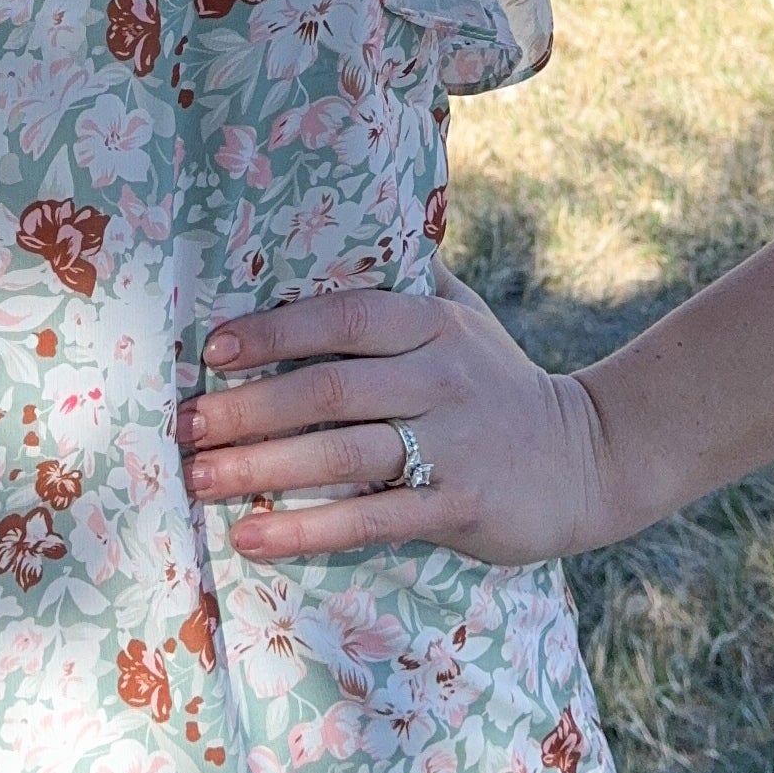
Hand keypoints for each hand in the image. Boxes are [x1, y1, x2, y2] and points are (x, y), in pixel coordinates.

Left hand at [175, 273, 616, 565]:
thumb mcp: (463, 318)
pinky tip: (252, 538)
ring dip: (261, 468)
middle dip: (247, 408)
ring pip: (341, 454)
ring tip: (198, 480)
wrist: (590, 459)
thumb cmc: (500, 384)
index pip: (344, 317)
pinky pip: (372, 518)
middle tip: (183, 427)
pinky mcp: (461, 505)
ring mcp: (453, 443)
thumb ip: (405, 281)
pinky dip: (307, 531)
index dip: (275, 331)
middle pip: (329, 390)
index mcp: (433, 324)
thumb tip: (328, 234)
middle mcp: (442, 376)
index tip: (212, 350)